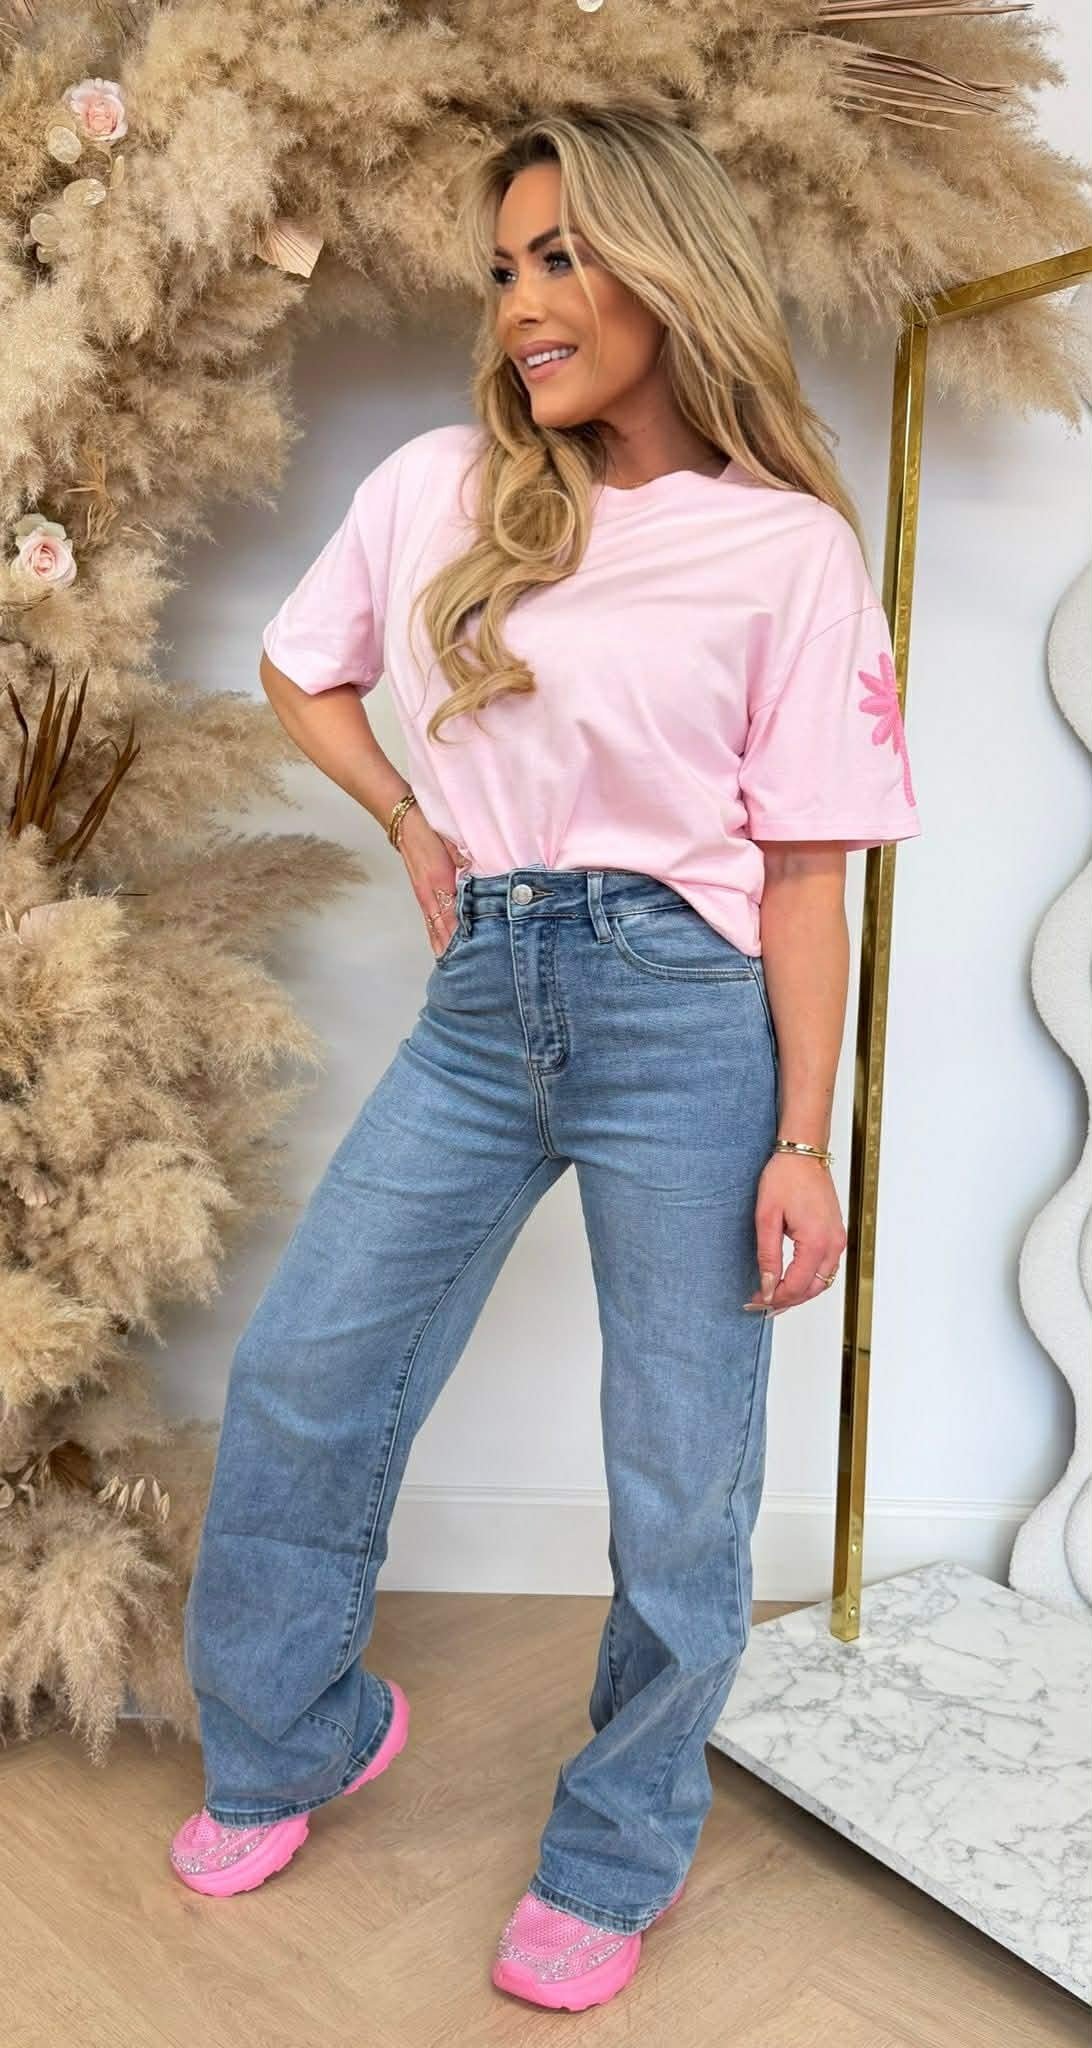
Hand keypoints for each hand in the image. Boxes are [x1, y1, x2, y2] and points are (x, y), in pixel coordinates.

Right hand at [396, 803, 466, 955]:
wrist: (405, 822)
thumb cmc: (432, 830)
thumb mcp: (453, 841)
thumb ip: (467, 860)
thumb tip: (482, 876)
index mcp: (440, 881)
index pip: (454, 915)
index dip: (464, 934)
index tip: (474, 951)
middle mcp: (430, 894)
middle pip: (444, 928)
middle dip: (456, 949)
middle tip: (468, 970)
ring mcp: (424, 897)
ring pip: (435, 929)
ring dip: (445, 947)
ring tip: (456, 968)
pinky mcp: (422, 896)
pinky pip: (430, 923)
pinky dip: (436, 938)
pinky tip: (442, 950)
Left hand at [742, 1153, 846, 1314]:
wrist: (803, 1153)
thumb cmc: (785, 1177)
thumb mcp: (767, 1217)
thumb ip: (768, 1256)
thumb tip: (767, 1285)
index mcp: (816, 1241)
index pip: (797, 1285)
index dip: (776, 1298)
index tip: (756, 1301)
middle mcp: (833, 1243)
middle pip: (814, 1289)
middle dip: (788, 1300)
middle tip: (762, 1305)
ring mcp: (837, 1238)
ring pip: (823, 1281)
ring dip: (800, 1292)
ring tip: (775, 1297)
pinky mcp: (836, 1233)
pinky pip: (827, 1267)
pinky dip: (810, 1279)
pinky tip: (792, 1280)